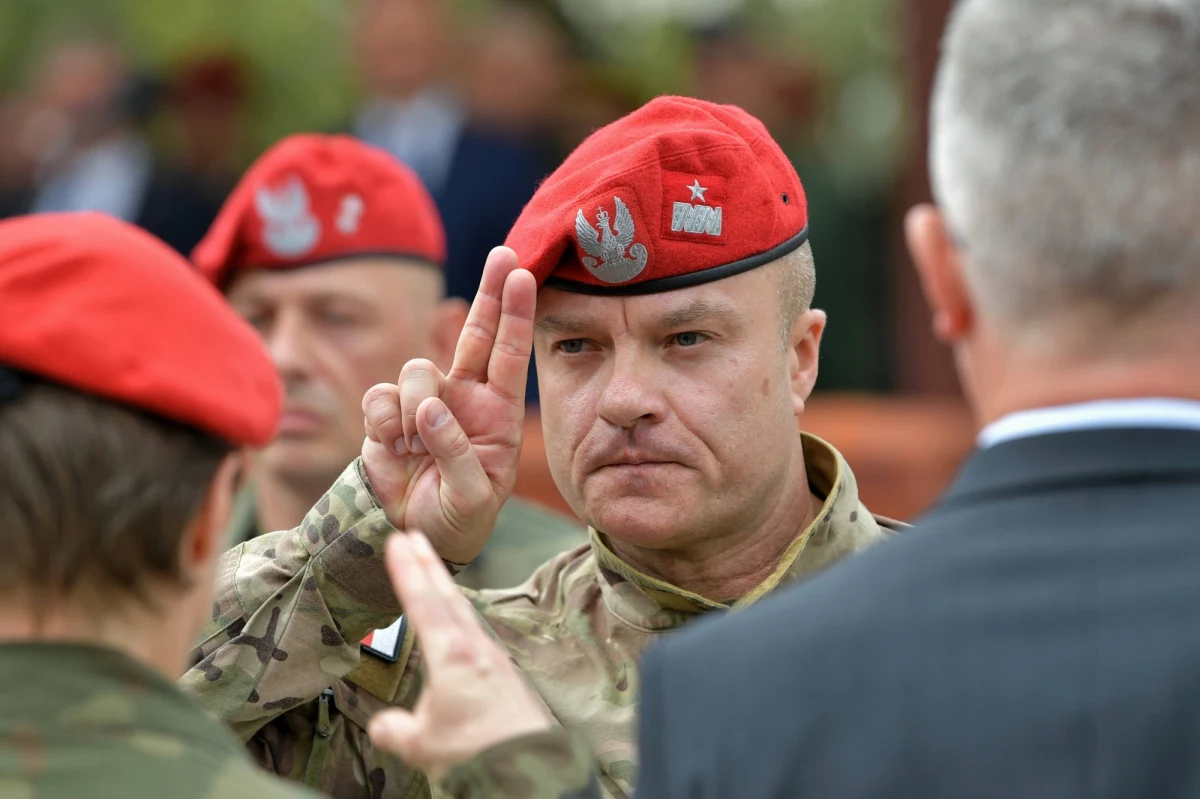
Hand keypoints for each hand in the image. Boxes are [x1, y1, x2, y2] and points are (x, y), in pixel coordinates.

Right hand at [361, 247, 534, 563]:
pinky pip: (379, 395)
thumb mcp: (473, 498)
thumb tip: (432, 409)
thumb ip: (459, 456)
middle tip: (502, 252)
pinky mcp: (386, 414)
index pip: (510, 355)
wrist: (413, 534)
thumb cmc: (459, 517)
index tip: (523, 275)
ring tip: (415, 445)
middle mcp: (464, 398)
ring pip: (417, 368)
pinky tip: (392, 446)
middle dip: (489, 293)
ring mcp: (424, 402)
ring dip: (415, 404)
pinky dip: (383, 419)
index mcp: (498, 414)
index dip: (516, 314)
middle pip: (476, 333)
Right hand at [367, 532, 553, 781]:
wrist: (529, 769)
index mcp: (453, 657)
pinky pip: (478, 635)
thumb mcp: (423, 744)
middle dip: (429, 566)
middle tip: (414, 536)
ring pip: (465, 614)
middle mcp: (476, 650)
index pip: (424, 604)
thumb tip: (383, 726)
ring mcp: (494, 661)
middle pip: (447, 598)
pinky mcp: (506, 677)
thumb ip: (398, 730)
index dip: (408, 572)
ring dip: (445, 589)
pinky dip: (463, 618)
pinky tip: (461, 625)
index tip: (398, 541)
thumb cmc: (477, 753)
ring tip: (433, 571)